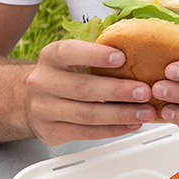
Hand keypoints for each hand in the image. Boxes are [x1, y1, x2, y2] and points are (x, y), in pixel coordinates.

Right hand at [24, 40, 154, 145]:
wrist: (33, 100)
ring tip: (145, 112)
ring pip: (86, 115)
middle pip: (83, 88)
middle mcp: (42, 82)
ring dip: (121, 114)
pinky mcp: (50, 131)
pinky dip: (112, 130)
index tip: (122, 57)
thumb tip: (138, 45)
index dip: (96, 55)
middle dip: (118, 91)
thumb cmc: (64, 74)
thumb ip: (97, 52)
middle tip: (144, 92)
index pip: (69, 52)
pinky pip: (86, 133)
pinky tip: (131, 124)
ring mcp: (43, 109)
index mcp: (50, 56)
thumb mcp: (73, 57)